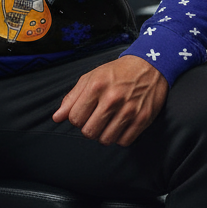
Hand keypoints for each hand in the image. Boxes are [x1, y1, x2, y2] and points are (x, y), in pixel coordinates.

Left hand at [52, 55, 168, 146]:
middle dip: (89, 128)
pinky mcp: (143, 119)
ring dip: (104, 135)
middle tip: (96, 119)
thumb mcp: (91, 78)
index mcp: (96, 86)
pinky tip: (120, 126)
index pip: (75, 118)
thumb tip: (57, 117)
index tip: (84, 113)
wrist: (149, 66)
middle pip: (89, 132)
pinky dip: (120, 137)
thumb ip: (72, 98)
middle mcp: (112, 98)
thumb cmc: (117, 72)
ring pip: (106, 140)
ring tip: (108, 123)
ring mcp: (129, 110)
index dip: (77, 118)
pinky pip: (124, 141)